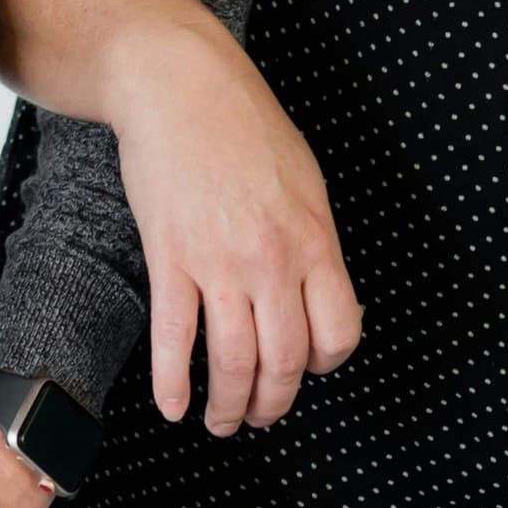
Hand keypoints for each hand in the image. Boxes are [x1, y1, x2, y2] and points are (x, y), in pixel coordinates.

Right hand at [112, 24, 360, 431]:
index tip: (305, 368)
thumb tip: (315, 295)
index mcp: (315, 241)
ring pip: (232, 362)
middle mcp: (273, 259)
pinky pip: (174, 337)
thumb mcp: (304, 181)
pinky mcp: (170, 256)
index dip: (323, 365)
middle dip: (273, 405)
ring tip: (221, 423)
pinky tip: (173, 406)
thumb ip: (313, 242)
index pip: (338, 335)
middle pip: (284, 363)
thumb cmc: (243, 124)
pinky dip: (173, 383)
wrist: (180, 84)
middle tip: (261, 418)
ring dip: (227, 408)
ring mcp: (219, 261)